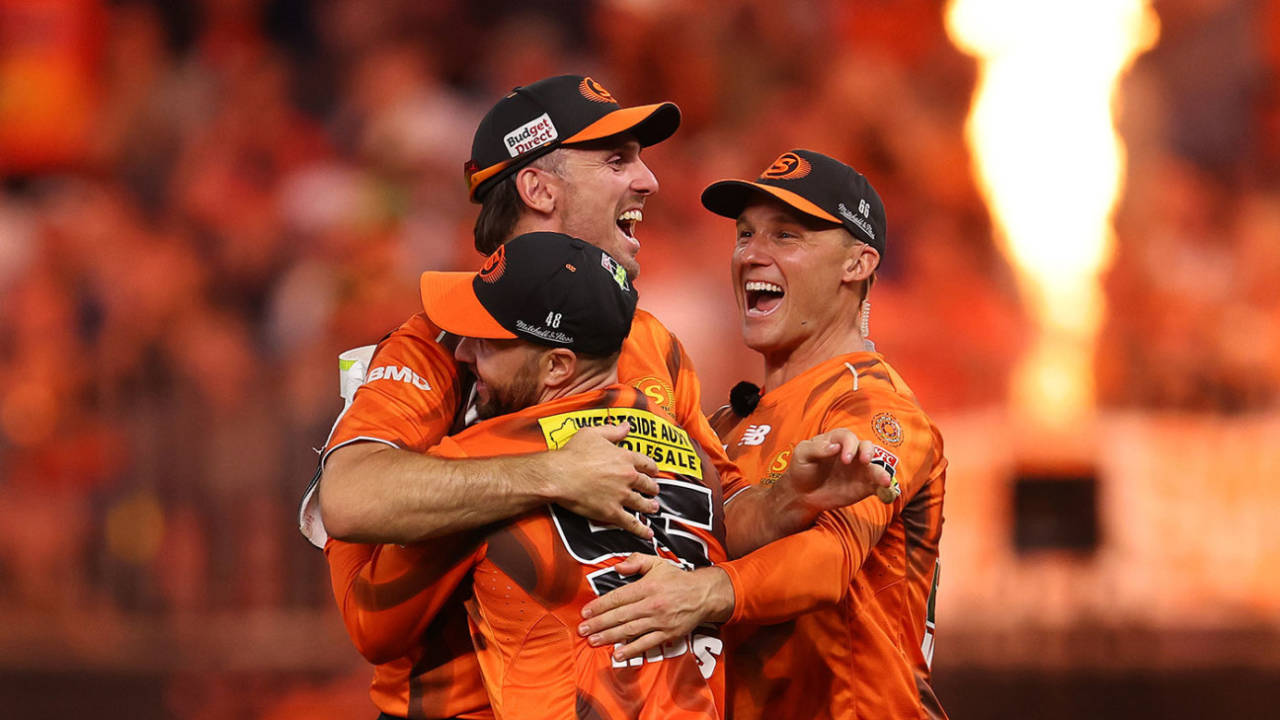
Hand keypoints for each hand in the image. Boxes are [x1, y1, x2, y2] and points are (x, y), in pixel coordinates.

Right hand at [547, 422, 660, 538]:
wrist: (559, 475)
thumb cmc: (572, 454)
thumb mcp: (592, 433)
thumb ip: (612, 431)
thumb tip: (627, 426)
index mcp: (625, 457)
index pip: (646, 463)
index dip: (652, 468)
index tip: (654, 472)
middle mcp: (628, 477)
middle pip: (647, 484)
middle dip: (652, 488)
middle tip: (654, 491)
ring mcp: (621, 496)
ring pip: (642, 503)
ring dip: (649, 506)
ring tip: (653, 508)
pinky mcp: (612, 512)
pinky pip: (631, 523)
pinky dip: (641, 530)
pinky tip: (647, 534)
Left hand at [577, 554, 733, 660]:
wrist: (703, 595)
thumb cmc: (677, 579)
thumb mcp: (657, 563)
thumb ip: (635, 562)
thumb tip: (617, 567)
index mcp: (647, 587)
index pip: (618, 597)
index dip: (600, 605)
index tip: (585, 612)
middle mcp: (651, 605)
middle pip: (620, 616)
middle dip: (599, 623)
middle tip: (583, 629)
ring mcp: (659, 621)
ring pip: (630, 630)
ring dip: (610, 637)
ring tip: (593, 641)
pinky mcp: (667, 634)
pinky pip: (647, 643)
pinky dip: (632, 650)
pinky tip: (618, 654)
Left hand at [784, 428, 892, 513]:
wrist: (803, 493)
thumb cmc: (802, 468)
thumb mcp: (802, 455)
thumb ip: (816, 448)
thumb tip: (835, 447)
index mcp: (836, 441)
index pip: (847, 437)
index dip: (849, 445)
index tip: (845, 459)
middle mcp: (852, 453)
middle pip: (866, 446)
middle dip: (868, 452)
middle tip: (864, 461)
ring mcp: (859, 470)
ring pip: (876, 466)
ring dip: (882, 472)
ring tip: (884, 481)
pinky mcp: (864, 486)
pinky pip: (878, 486)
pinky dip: (886, 490)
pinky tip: (889, 496)